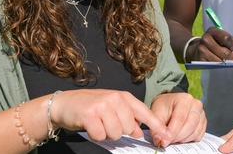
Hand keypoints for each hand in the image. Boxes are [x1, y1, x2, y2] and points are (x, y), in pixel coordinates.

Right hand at [49, 89, 171, 145]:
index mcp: (124, 97)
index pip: (145, 112)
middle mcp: (115, 99)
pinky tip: (90, 125)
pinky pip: (101, 136)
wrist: (64, 103)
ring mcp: (103, 106)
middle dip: (118, 131)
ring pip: (115, 134)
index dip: (157, 125)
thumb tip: (140, 132)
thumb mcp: (112, 107)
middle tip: (106, 122)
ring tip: (98, 123)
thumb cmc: (91, 106)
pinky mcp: (90, 115)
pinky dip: (96, 135)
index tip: (167, 134)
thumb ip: (128, 117)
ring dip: (106, 134)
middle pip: (128, 128)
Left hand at [150, 92, 205, 143]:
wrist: (169, 104)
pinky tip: (180, 137)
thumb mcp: (156, 114)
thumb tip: (159, 141)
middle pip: (190, 126)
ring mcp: (202, 113)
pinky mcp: (203, 122)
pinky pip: (199, 135)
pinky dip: (189, 140)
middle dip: (177, 137)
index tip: (164, 141)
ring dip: (183, 139)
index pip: (180, 118)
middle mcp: (196, 104)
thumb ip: (157, 127)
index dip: (172, 132)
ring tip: (172, 139)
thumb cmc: (164, 107)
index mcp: (185, 99)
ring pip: (195, 132)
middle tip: (167, 142)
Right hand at [186, 27, 232, 61]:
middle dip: (232, 58)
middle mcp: (205, 39)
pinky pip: (214, 65)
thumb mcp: (224, 38)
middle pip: (224, 51)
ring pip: (219, 60)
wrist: (197, 49)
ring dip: (226, 63)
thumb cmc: (215, 43)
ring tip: (229, 63)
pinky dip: (219, 66)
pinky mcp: (200, 59)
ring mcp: (201, 49)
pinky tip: (221, 65)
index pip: (226, 37)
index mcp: (212, 31)